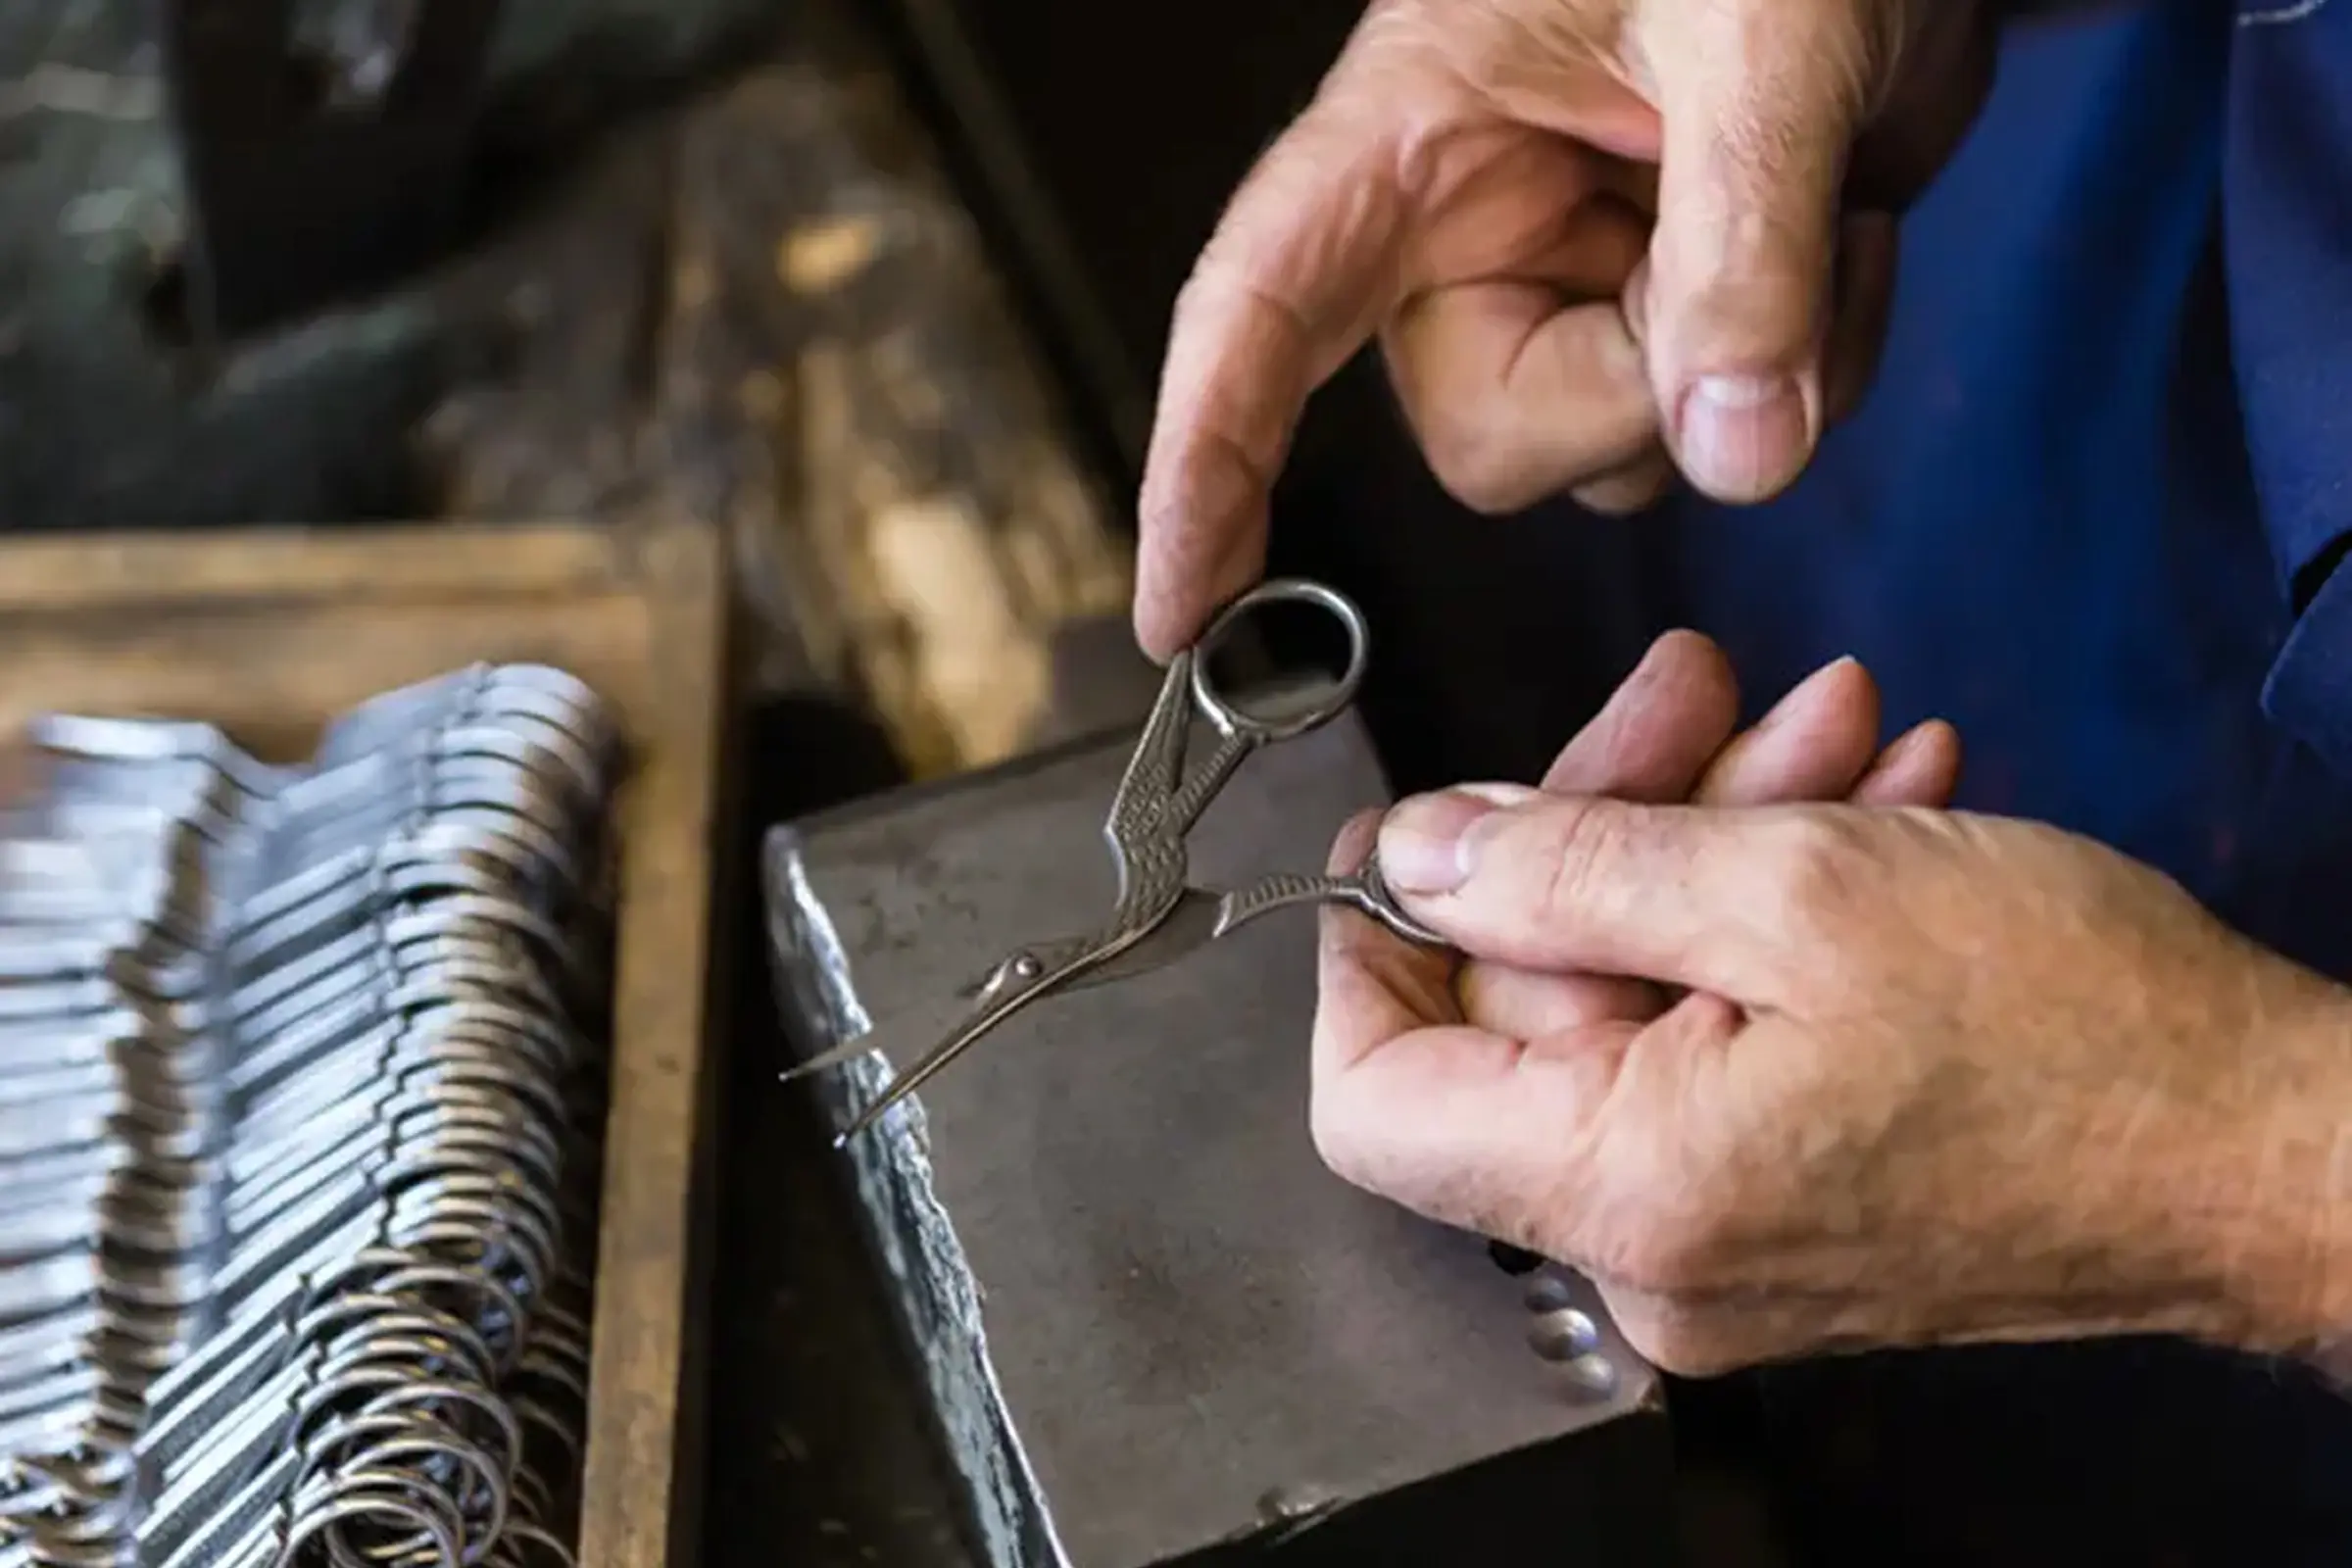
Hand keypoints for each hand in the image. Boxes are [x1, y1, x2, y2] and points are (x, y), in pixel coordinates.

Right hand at [1133, 0, 1992, 657]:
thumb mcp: (1769, 41)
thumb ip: (1747, 243)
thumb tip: (1736, 454)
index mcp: (1410, 130)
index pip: (1259, 312)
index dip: (1203, 463)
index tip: (1177, 612)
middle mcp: (1467, 228)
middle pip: (1484, 435)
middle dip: (1631, 399)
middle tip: (1758, 264)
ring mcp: (1573, 281)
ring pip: (1610, 454)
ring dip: (1752, 379)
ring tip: (1824, 209)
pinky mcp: (1671, 313)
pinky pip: (1718, 431)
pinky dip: (1811, 369)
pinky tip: (1843, 233)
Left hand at [1315, 658, 2351, 1375]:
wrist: (2276, 1149)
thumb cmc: (2085, 1031)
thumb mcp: (1803, 886)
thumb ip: (1571, 866)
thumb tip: (1420, 854)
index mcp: (1624, 1188)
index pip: (1372, 1099)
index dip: (1374, 951)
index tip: (1419, 831)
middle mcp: (1650, 1250)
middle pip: (1523, 1014)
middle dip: (1603, 825)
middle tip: (1686, 698)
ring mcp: (1721, 1238)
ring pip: (1635, 1005)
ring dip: (1713, 842)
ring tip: (1823, 731)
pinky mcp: (1789, 1206)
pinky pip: (1716, 1048)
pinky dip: (1768, 923)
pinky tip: (1862, 809)